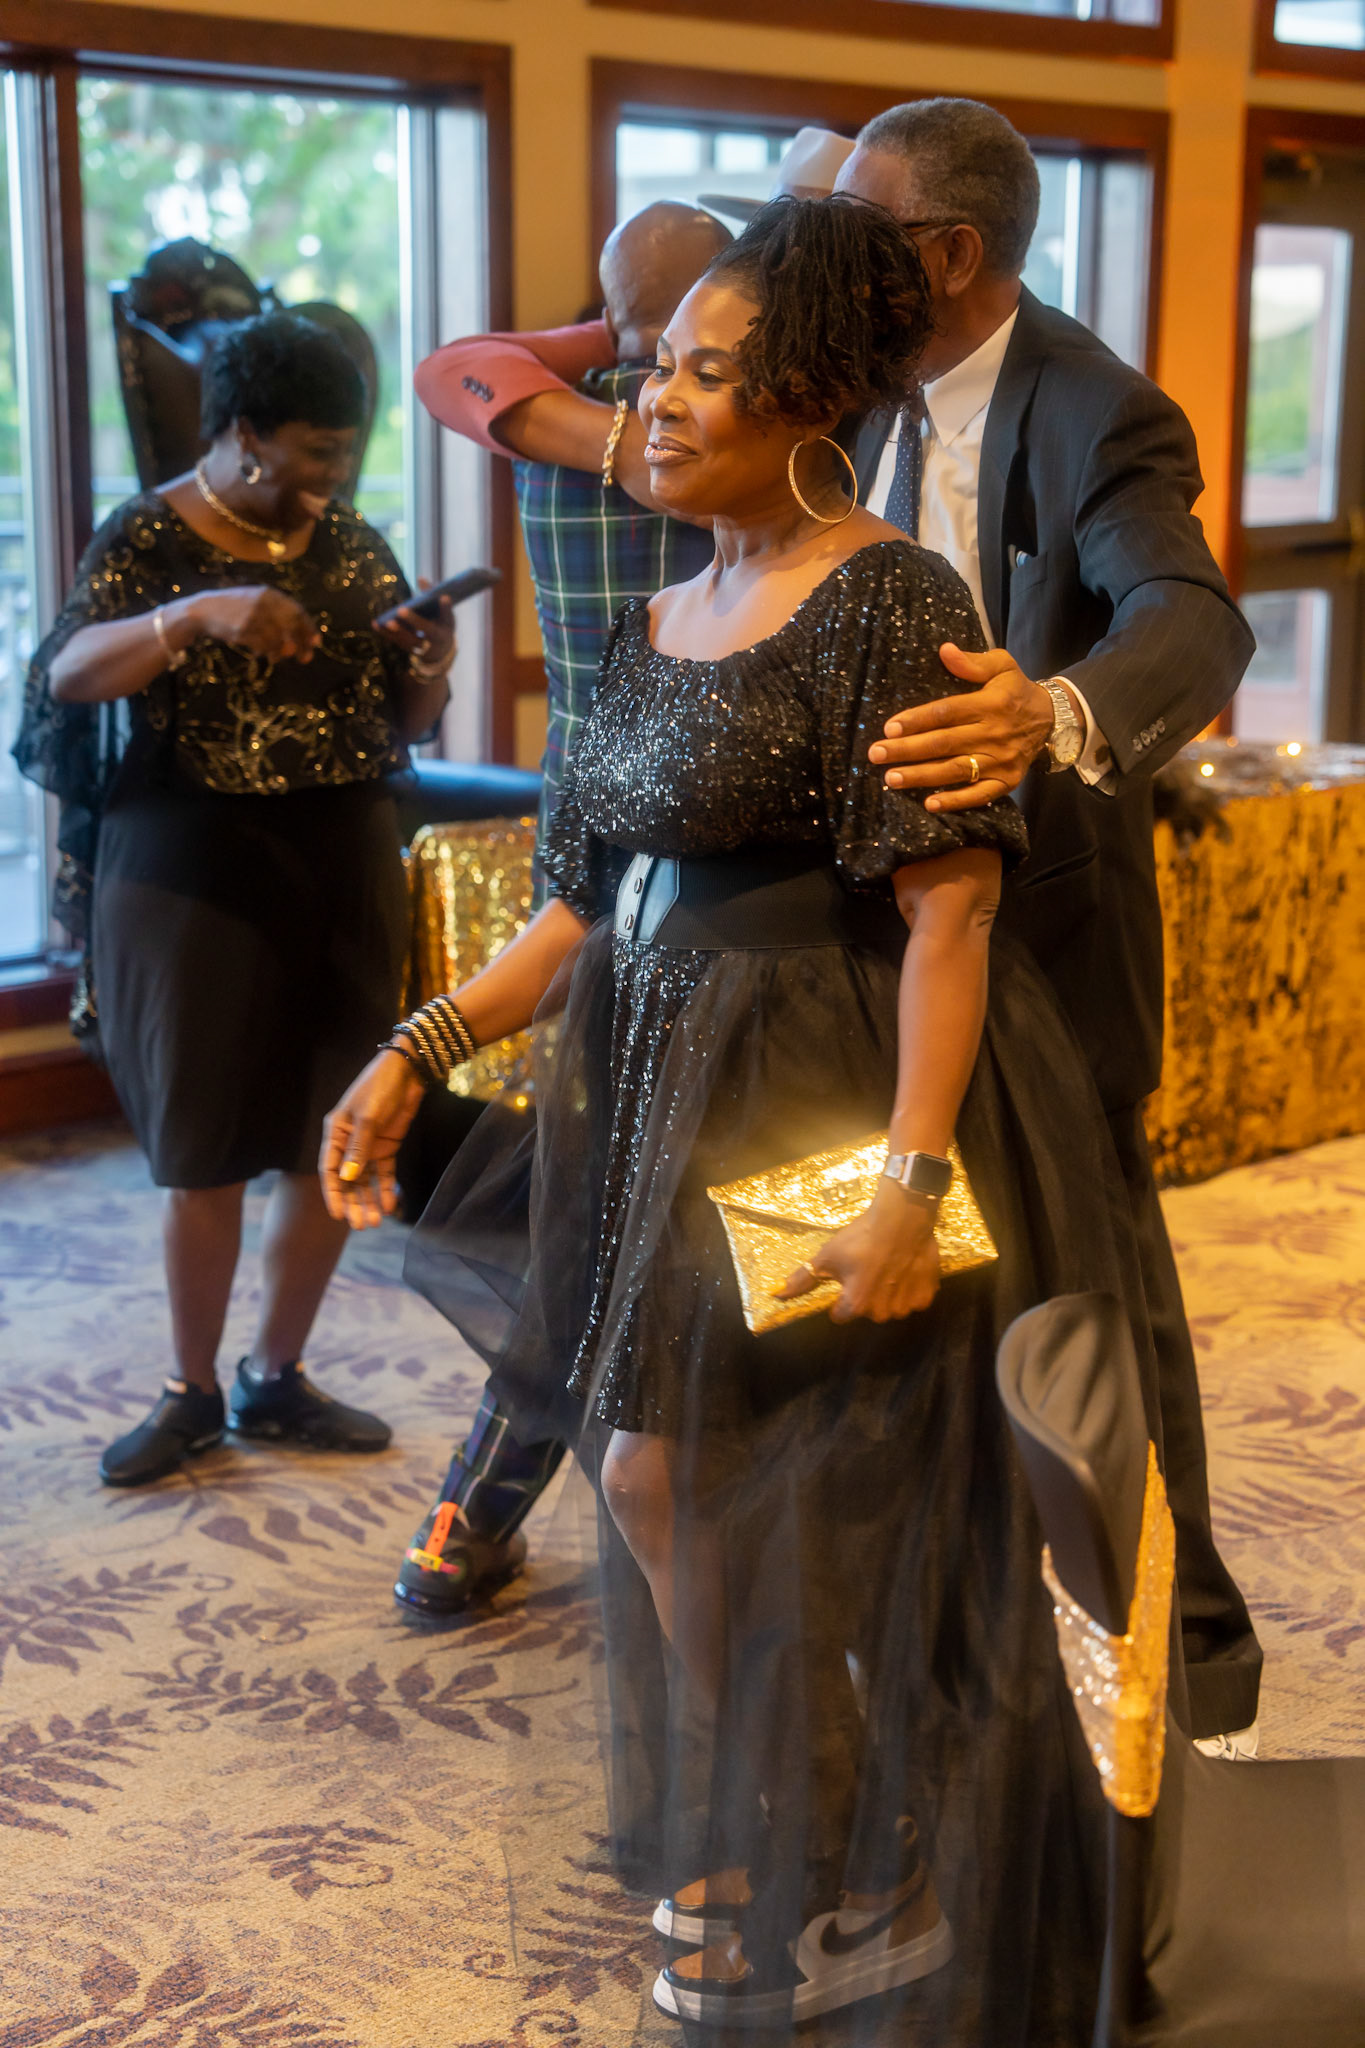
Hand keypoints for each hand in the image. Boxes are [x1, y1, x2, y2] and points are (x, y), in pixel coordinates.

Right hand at [186, 585, 319, 663]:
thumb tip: (303, 635)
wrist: (204, 609)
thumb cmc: (235, 607)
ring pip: (278, 639)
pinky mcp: (242, 630)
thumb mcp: (256, 601)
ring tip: (281, 658)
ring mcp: (252, 616)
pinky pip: (263, 646)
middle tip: (306, 658)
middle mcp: (262, 603)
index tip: (316, 642)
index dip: (308, 628)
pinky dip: (268, 653)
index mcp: (269, 594)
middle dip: (301, 644)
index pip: (297, 611)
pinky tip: (268, 656)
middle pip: (291, 626)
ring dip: (283, 652)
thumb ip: (278, 613)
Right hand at [320, 1048, 425, 1228]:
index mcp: (335, 1133)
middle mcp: (348, 1143)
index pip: (329, 1169)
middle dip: (353, 1203)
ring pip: (365, 1180)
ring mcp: (368, 1147)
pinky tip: (389, 1205)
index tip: (338, 1214)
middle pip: (347, 1180)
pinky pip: (384, 1173)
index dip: (333, 1193)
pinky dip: (386, 1189)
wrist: (408, 1072)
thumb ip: (358, 1148)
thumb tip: (346, 1178)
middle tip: (360, 1226)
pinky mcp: (387, 1147)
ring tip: (374, 1222)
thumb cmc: (380, 1088)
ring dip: (369, 1200)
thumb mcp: (368, 1117)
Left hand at [379, 578, 456, 676]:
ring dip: (398, 631)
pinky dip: (387, 633)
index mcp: (448, 625)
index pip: (448, 616)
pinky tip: (376, 624)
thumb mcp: (440, 610)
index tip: (444, 597)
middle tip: (401, 610)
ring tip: (388, 621)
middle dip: (415, 620)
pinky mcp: (411, 650)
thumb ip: (431, 594)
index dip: (446, 607)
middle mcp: (438, 638)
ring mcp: (425, 647)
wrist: (440, 650)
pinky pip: (398, 642)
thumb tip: (420, 578)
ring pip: (412, 640)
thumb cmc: (439, 623)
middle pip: (428, 630)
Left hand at [773, 1183, 940, 1324]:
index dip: (840, 1298)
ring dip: (888, 1293)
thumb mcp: (827, 1256)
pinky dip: (909, 1288)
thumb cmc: (861, 1238)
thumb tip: (776, 1294)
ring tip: (887, 1267)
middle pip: (867, 1311)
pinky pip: (913, 1299)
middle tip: (867, 1269)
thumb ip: (802, 1280)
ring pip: (891, 1307)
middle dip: (865, 1295)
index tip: (845, 1281)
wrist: (902, 1218)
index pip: (841, 1315)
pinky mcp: (926, 1294)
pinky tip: (904, 1269)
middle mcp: (882, 1312)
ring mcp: (906, 1305)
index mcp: (856, 1305)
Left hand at [869, 645, 1062, 813]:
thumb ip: (973, 662)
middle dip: (907, 750)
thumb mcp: (1002, 666)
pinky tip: (928, 804)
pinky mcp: (1006, 782)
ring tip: (891, 778)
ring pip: (955, 771)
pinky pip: (978, 795)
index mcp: (990, 704)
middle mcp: (994, 734)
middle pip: (944, 744)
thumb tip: (944, 650)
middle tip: (876, 754)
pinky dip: (954, 801)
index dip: (917, 720)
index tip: (889, 728)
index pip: (947, 713)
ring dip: (921, 776)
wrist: (1051, 720)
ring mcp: (1000, 761)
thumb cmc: (1016, 691)